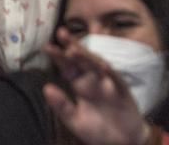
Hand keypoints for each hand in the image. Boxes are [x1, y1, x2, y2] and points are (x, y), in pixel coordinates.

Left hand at [43, 27, 149, 144]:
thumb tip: (46, 88)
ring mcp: (108, 83)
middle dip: (72, 46)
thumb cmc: (98, 130)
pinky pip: (117, 80)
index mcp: (80, 84)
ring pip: (97, 66)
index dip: (58, 56)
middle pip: (82, 59)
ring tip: (75, 50)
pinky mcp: (122, 92)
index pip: (67, 66)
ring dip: (88, 57)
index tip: (46, 47)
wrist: (122, 143)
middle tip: (61, 33)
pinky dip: (111, 74)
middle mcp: (93, 80)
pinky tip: (103, 66)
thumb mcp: (75, 120)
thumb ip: (61, 105)